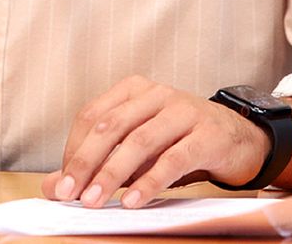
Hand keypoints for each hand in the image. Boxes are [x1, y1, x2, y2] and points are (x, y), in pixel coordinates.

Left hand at [41, 76, 270, 207]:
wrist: (240, 139)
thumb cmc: (179, 143)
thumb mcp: (137, 150)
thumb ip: (96, 163)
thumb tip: (52, 186)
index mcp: (134, 90)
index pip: (92, 115)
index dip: (74, 150)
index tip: (63, 184)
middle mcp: (157, 94)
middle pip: (111, 125)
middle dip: (85, 162)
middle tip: (69, 194)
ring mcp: (184, 110)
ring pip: (139, 141)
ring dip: (112, 174)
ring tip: (95, 201)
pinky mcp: (208, 134)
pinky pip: (173, 158)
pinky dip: (150, 181)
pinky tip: (133, 200)